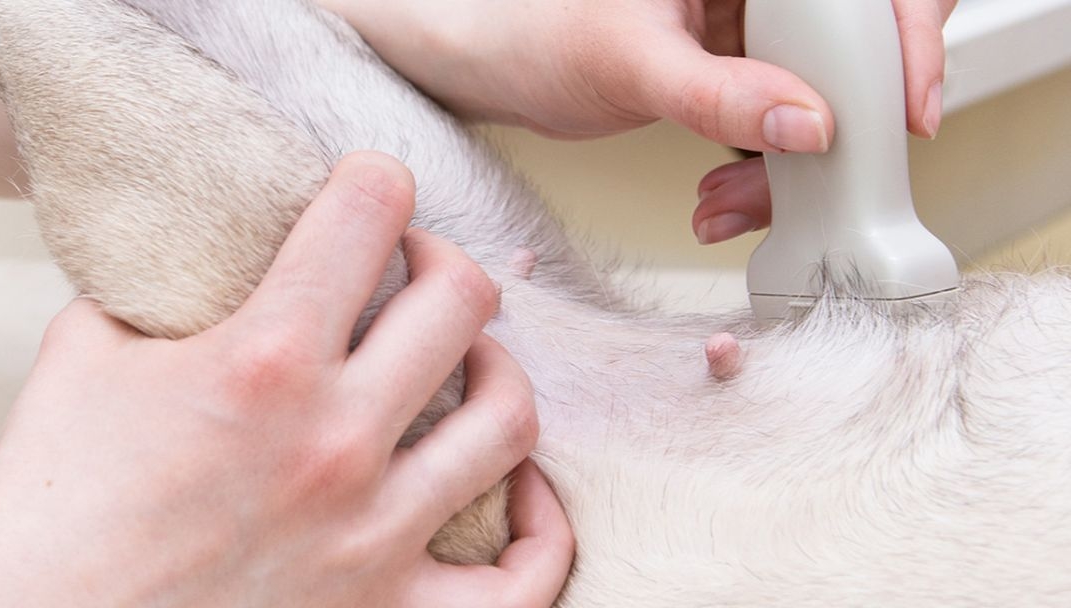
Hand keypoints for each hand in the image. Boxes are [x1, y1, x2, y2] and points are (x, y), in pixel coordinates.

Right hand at [0, 152, 573, 606]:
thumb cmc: (55, 511)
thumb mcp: (85, 364)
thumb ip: (160, 291)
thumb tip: (209, 256)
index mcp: (264, 362)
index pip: (365, 216)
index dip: (377, 179)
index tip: (373, 187)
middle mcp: (336, 441)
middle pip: (463, 300)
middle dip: (445, 263)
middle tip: (419, 269)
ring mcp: (375, 533)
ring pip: (509, 420)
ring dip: (500, 371)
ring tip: (472, 363)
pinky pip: (520, 579)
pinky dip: (542, 531)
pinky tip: (525, 489)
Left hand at [316, 0, 955, 242]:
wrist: (495, 65)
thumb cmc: (536, 30)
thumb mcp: (629, 62)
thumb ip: (719, 93)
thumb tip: (809, 125)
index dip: (908, 40)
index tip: (905, 113)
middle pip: (863, 50)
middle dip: (843, 128)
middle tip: (807, 176)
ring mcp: (759, 32)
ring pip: (830, 101)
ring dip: (796, 170)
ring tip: (730, 202)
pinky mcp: (745, 73)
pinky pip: (789, 127)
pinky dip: (767, 176)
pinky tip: (723, 198)